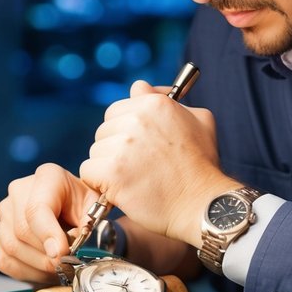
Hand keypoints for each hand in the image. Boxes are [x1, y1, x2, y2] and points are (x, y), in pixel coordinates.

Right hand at [0, 163, 97, 284]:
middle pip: (23, 230)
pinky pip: (5, 260)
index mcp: (47, 177)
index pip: (37, 208)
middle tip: (67, 264)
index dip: (48, 234)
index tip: (61, 253)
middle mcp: (18, 191)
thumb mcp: (95, 209)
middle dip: (47, 255)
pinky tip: (44, 269)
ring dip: (38, 265)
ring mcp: (5, 213)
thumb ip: (87, 223)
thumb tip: (68, 246)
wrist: (71, 212)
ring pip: (12, 247)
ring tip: (59, 267)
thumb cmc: (83, 208)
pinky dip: (27, 271)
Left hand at [80, 80, 240, 246]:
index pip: (117, 110)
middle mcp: (137, 119)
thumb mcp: (199, 121)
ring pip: (95, 152)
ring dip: (108, 168)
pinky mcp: (112, 172)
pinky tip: (121, 191)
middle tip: (137, 167)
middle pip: (103, 131)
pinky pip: (88, 172)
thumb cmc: (203, 166)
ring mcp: (123, 145)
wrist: (203, 204)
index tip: (138, 148)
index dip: (124, 131)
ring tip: (133, 181)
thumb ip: (167, 99)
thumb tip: (140, 87)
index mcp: (155, 104)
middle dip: (114, 149)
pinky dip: (100, 185)